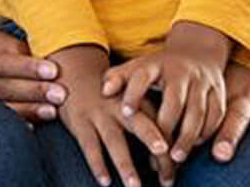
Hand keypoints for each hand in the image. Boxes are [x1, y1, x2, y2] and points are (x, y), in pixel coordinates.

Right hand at [0, 30, 64, 121]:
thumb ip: (12, 47)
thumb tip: (37, 57)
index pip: (0, 63)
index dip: (26, 67)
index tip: (52, 70)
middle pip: (3, 88)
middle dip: (33, 91)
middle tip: (60, 93)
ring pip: (2, 109)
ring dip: (30, 110)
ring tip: (53, 110)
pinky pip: (0, 124)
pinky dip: (19, 124)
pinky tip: (36, 125)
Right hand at [54, 44, 162, 186]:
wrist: (74, 74)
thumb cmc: (111, 96)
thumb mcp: (132, 99)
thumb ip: (151, 121)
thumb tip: (173, 155)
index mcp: (138, 101)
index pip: (160, 124)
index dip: (170, 148)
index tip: (175, 171)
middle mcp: (120, 107)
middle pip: (140, 125)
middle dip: (153, 142)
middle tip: (165, 163)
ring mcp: (99, 115)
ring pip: (114, 141)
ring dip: (125, 164)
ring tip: (134, 185)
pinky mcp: (80, 122)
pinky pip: (90, 146)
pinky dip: (97, 164)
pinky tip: (105, 181)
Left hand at [103, 22, 230, 164]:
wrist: (196, 52)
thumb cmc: (158, 68)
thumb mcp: (137, 67)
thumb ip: (118, 78)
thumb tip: (104, 91)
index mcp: (156, 63)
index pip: (142, 76)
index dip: (133, 93)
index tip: (125, 112)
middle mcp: (181, 71)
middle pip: (174, 100)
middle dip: (166, 126)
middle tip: (158, 150)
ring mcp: (202, 81)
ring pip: (198, 111)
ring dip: (188, 136)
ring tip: (176, 157)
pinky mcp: (219, 92)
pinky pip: (216, 115)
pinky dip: (207, 132)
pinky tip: (195, 146)